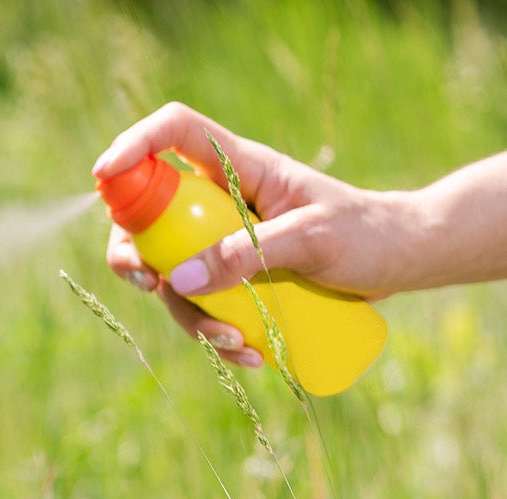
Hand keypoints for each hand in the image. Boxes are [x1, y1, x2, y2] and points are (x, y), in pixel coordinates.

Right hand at [95, 103, 420, 365]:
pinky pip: (204, 308)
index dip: (133, 147)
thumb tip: (176, 279)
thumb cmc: (366, 234)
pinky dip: (217, 337)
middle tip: (148, 285)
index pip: (174, 134)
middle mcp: (222, 202)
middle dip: (136, 256)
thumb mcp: (312, 240)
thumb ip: (248, 254)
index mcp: (240, 168)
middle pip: (149, 217)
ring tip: (238, 345)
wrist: (402, 261)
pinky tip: (252, 356)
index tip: (104, 176)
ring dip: (191, 317)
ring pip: (174, 277)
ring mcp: (224, 243)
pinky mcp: (236, 279)